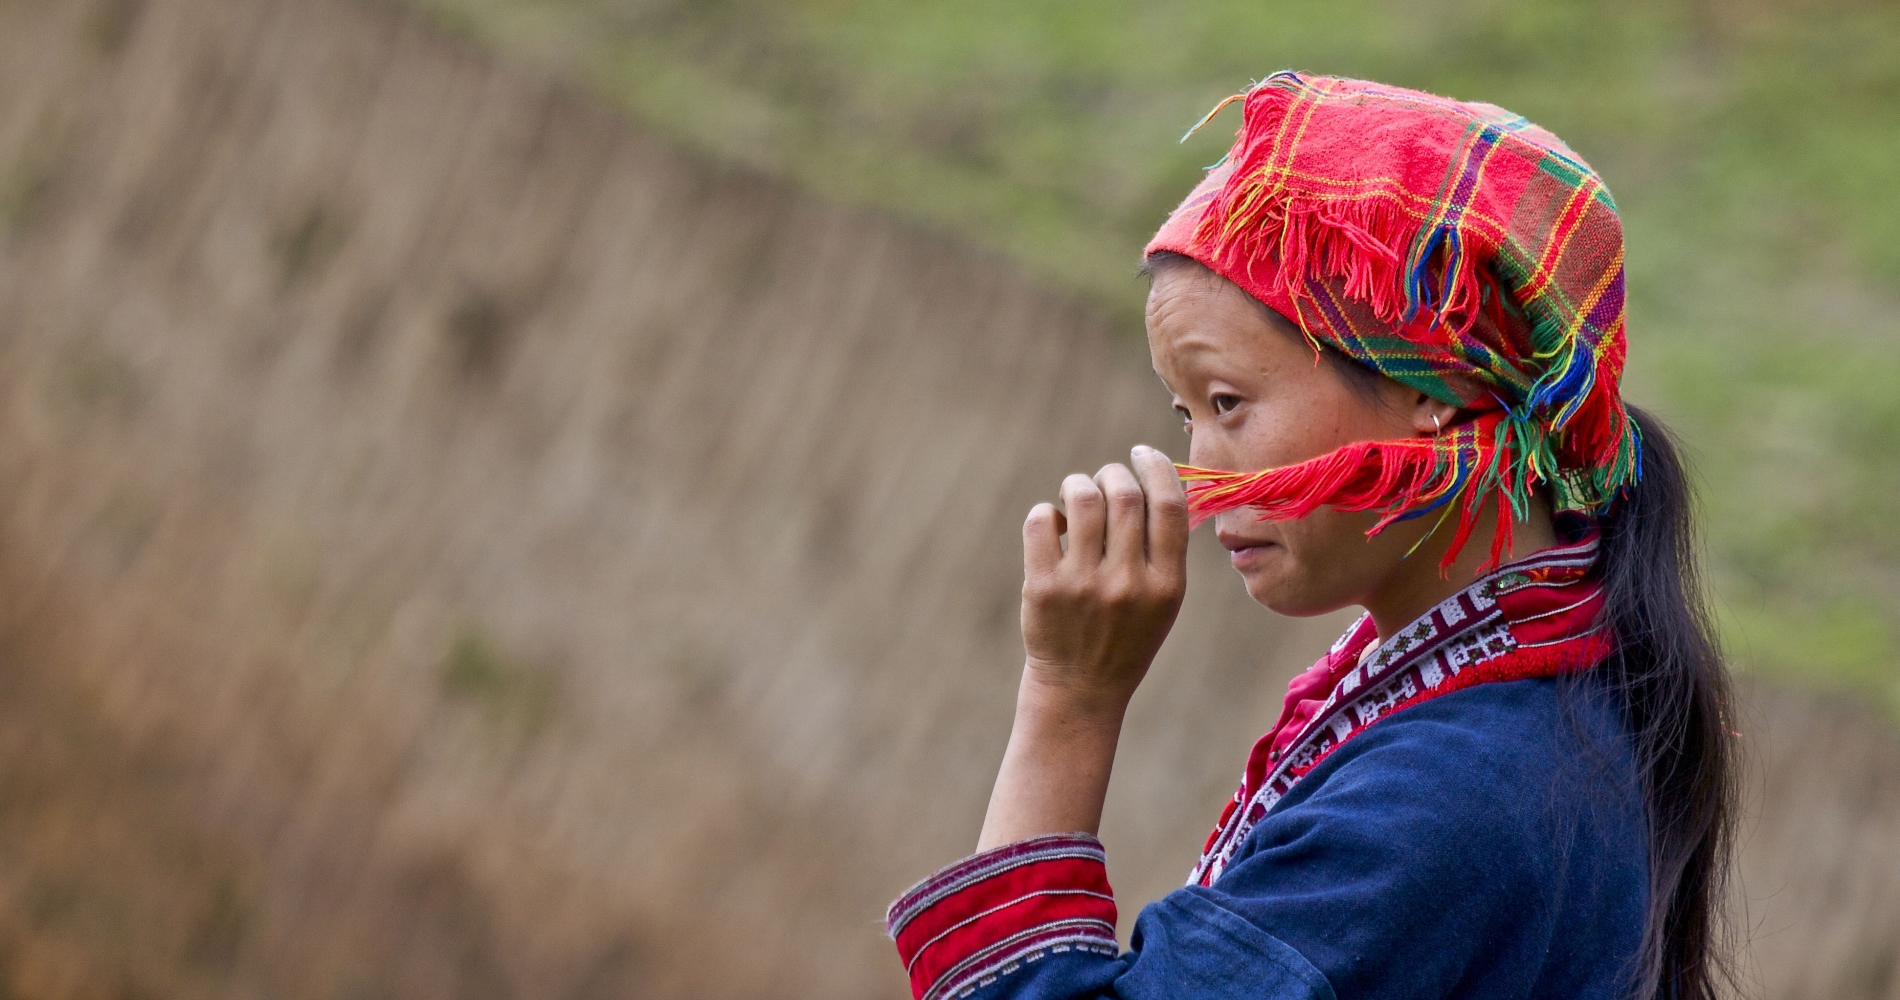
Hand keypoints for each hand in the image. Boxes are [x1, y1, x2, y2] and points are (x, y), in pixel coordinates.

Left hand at [1019, 445, 1188, 713]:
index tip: (1142, 451)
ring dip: (1078, 485)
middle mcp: (1128, 583)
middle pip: (1124, 494)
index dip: (1156, 466)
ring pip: (1083, 498)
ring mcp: (1083, 585)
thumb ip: (1164, 546)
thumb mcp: (1163, 600)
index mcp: (1167, 584)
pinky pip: (1042, 520)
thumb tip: (1155, 477)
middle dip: (1113, 473)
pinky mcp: (1043, 587)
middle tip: (1105, 479)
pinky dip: (1048, 512)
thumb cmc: (1126, 635)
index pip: (1169, 504)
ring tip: (1078, 497)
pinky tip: (1054, 525)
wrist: (1080, 689)